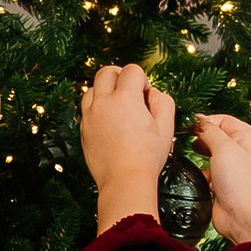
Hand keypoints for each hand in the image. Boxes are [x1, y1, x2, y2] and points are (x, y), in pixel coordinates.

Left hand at [80, 63, 176, 233]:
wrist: (124, 181)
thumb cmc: (148, 156)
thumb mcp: (167, 126)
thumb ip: (163, 101)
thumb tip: (152, 93)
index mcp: (125, 98)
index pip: (131, 70)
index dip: (142, 80)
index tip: (146, 97)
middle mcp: (103, 102)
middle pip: (106, 72)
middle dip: (120, 76)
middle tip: (130, 92)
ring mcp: (89, 116)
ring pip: (92, 88)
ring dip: (105, 90)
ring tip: (118, 106)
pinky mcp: (83, 129)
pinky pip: (87, 108)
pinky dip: (97, 106)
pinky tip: (110, 120)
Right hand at [194, 113, 250, 244]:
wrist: (242, 215)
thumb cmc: (241, 183)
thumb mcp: (224, 148)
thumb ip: (210, 131)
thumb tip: (199, 122)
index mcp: (245, 138)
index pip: (224, 120)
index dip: (207, 120)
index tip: (191, 125)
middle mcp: (240, 152)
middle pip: (218, 135)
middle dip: (202, 135)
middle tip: (190, 137)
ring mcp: (231, 168)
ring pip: (211, 153)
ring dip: (201, 152)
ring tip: (193, 152)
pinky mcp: (222, 183)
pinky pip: (208, 171)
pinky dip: (201, 171)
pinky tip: (199, 174)